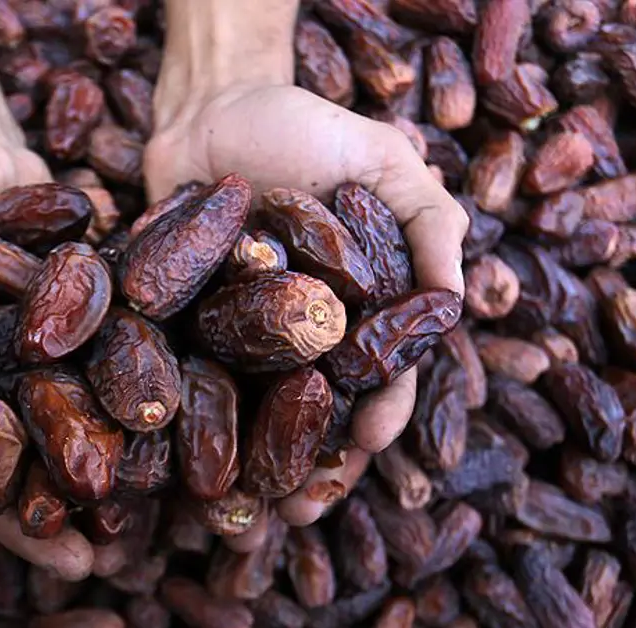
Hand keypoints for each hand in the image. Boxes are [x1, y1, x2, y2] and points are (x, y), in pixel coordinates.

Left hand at [145, 84, 467, 527]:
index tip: (368, 445)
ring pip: (250, 414)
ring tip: (242, 512)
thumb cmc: (307, 127)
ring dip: (248, 465)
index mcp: (358, 309)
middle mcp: (300, 335)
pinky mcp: (182, 325)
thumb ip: (428, 223)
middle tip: (299, 513)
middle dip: (312, 466)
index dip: (379, 413)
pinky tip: (176, 461)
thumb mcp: (383, 160)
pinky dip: (185, 420)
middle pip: (313, 414)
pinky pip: (186, 379)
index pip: (378, 375)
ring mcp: (239, 336)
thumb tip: (459, 305)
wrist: (211, 105)